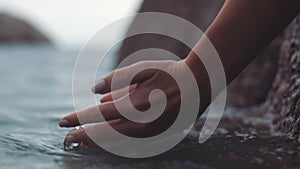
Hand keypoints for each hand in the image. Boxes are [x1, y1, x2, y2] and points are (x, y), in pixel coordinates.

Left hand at [59, 60, 208, 148]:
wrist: (198, 85)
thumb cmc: (169, 73)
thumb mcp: (142, 69)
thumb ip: (116, 79)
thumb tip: (94, 91)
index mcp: (137, 105)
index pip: (99, 116)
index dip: (79, 119)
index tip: (63, 122)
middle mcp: (142, 124)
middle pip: (105, 135)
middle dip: (84, 137)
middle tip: (68, 138)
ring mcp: (150, 133)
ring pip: (116, 142)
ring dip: (97, 141)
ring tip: (82, 140)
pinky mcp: (157, 136)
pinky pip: (130, 142)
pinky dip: (114, 141)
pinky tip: (105, 138)